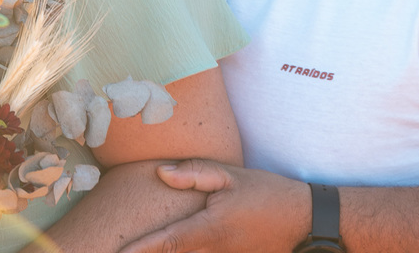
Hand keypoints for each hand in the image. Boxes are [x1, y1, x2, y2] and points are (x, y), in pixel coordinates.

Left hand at [118, 160, 309, 252]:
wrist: (305, 219)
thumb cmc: (266, 192)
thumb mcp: (231, 176)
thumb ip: (194, 174)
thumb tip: (160, 173)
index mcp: (210, 229)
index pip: (167, 242)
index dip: (140, 250)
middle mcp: (215, 251)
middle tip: (113, 252)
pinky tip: (171, 250)